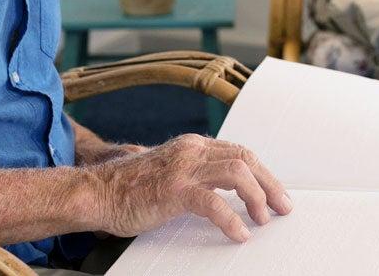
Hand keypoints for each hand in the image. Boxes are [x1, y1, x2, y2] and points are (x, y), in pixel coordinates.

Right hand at [91, 134, 292, 242]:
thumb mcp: (171, 173)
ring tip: (263, 218)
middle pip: (245, 159)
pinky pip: (213, 202)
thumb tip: (225, 191)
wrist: (96, 192)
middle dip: (269, 184)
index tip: (276, 195)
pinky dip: (232, 218)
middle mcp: (191, 150)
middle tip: (282, 208)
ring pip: (237, 173)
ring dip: (257, 196)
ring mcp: (183, 168)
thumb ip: (196, 175)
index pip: (240, 152)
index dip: (263, 173)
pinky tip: (239, 232)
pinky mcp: (174, 190)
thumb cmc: (129, 189)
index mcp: (193, 146)